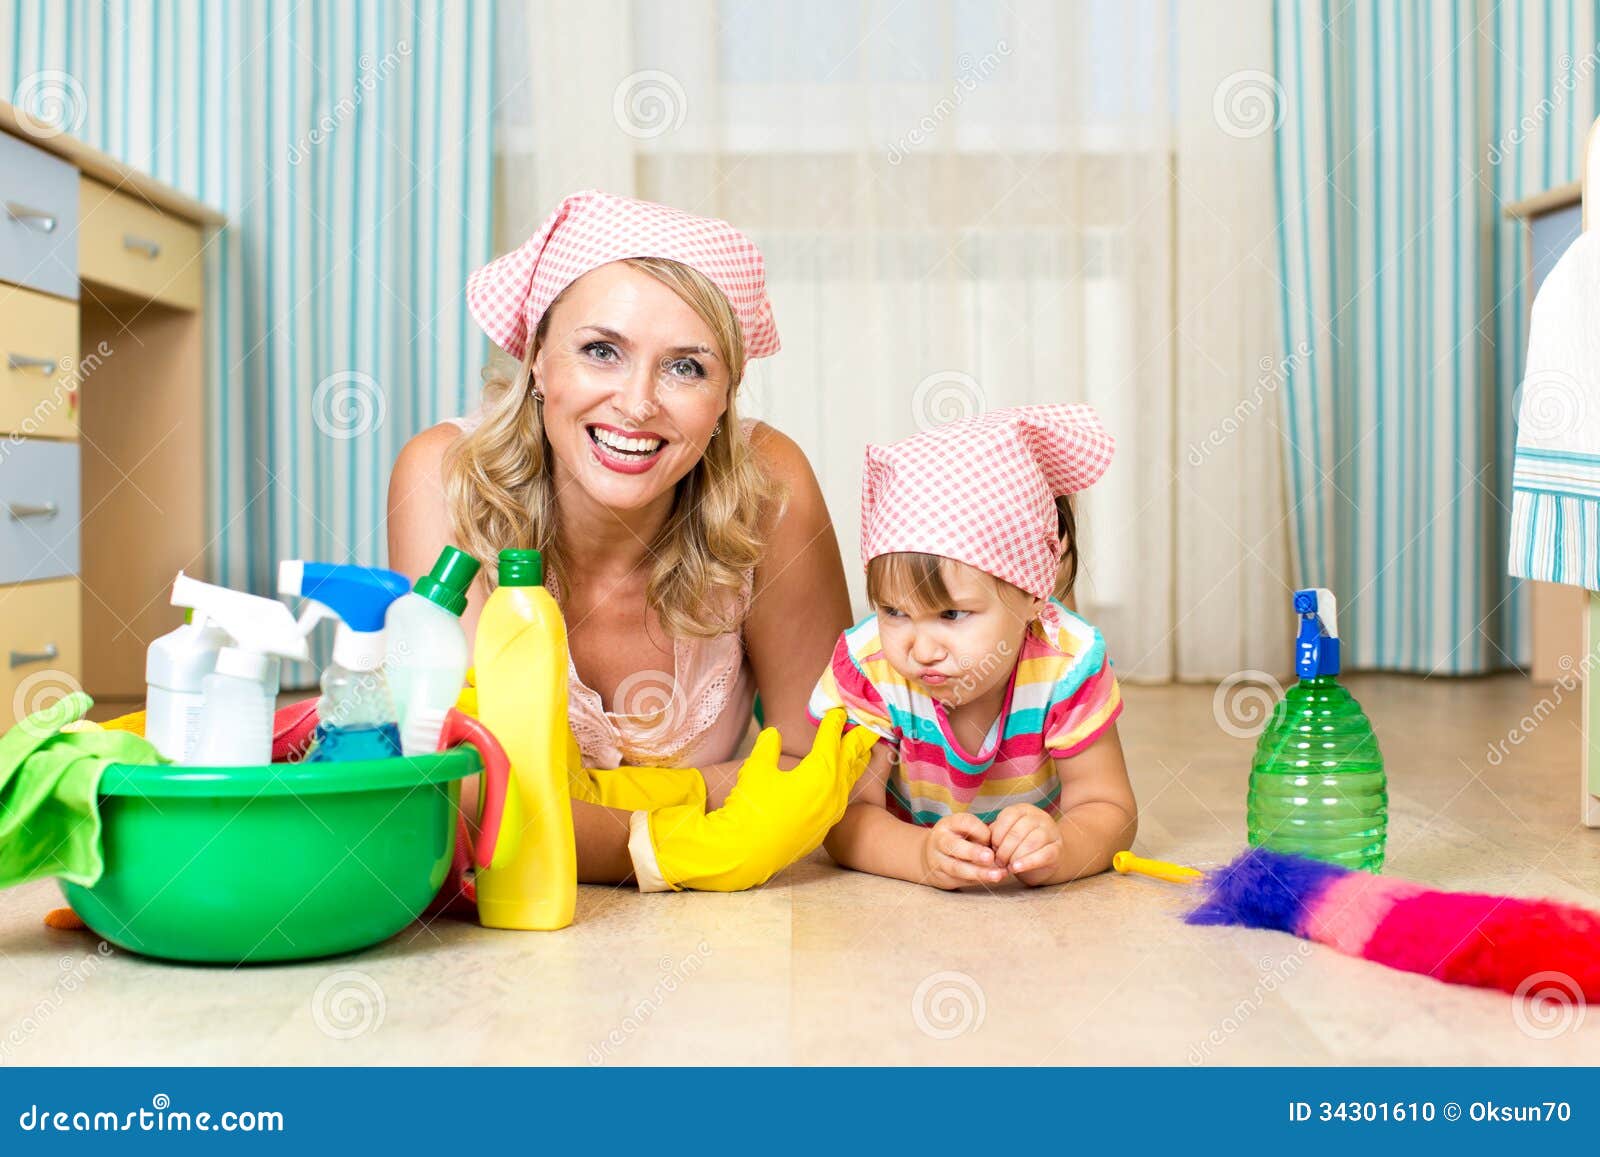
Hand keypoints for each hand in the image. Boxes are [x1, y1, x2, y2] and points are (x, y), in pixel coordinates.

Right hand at [644, 709, 877, 891]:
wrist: (751, 852)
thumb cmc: (752, 807)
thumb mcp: (757, 770)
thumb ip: (767, 748)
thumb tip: (774, 734)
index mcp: (818, 772)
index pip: (829, 741)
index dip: (833, 725)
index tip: (837, 712)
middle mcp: (832, 790)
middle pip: (848, 759)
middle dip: (856, 741)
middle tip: (867, 727)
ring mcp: (832, 810)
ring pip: (849, 780)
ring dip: (855, 763)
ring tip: (862, 751)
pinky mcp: (825, 825)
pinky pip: (842, 797)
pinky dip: (846, 783)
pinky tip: (844, 783)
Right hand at [920, 813, 1006, 889]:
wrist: (930, 855)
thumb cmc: (958, 839)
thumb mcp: (966, 829)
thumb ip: (982, 835)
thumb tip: (1001, 847)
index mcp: (949, 824)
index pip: (964, 822)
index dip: (979, 830)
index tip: (992, 838)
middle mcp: (940, 840)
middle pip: (954, 846)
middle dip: (973, 852)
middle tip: (990, 857)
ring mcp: (938, 860)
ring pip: (957, 868)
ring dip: (978, 872)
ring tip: (997, 875)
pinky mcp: (941, 877)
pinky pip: (960, 880)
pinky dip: (978, 881)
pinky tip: (992, 879)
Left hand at [990, 803, 1063, 884]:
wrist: (1047, 858)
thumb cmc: (1020, 846)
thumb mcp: (1006, 835)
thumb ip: (996, 834)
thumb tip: (982, 841)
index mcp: (1024, 809)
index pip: (1008, 816)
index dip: (997, 834)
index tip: (991, 849)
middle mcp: (1039, 817)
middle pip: (1018, 831)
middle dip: (1004, 849)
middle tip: (998, 862)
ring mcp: (1051, 832)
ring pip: (1032, 842)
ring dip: (1016, 856)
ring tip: (1008, 866)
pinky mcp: (1058, 849)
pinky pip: (1044, 854)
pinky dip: (1028, 862)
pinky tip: (1017, 868)